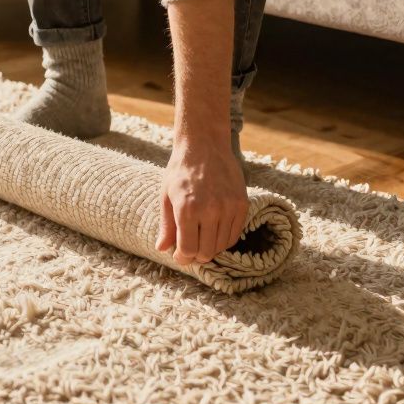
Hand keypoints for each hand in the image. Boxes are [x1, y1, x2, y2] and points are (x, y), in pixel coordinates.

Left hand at [156, 136, 248, 265]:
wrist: (204, 145)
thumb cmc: (180, 170)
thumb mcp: (166, 196)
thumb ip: (166, 225)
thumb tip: (162, 249)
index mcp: (187, 209)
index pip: (188, 250)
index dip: (183, 258)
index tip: (179, 256)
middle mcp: (211, 210)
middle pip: (206, 252)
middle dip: (196, 256)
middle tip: (189, 251)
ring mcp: (229, 207)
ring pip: (221, 246)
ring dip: (210, 248)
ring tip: (201, 240)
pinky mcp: (242, 204)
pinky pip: (235, 234)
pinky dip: (224, 239)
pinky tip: (214, 233)